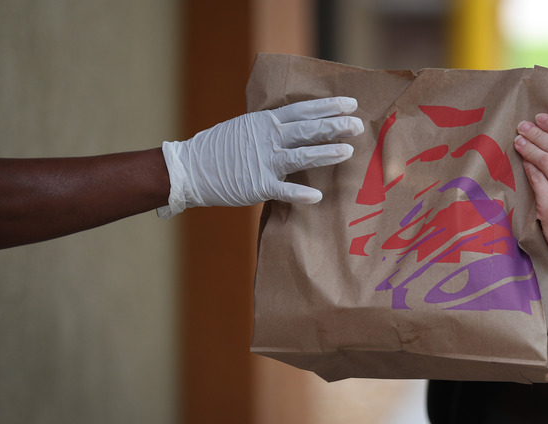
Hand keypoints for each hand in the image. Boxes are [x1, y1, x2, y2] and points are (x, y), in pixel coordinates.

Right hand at [158, 96, 364, 217]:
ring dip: (325, 152)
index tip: (351, 104)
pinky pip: (282, 190)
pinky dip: (300, 193)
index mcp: (266, 122)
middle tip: (358, 125)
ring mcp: (263, 161)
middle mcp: (267, 137)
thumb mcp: (246, 128)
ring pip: (301, 155)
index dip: (328, 106)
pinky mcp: (257, 185)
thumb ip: (271, 127)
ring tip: (347, 151)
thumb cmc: (220, 149)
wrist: (189, 168)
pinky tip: (317, 196)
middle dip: (335, 126)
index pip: (303, 110)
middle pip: (307, 129)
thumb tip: (298, 124)